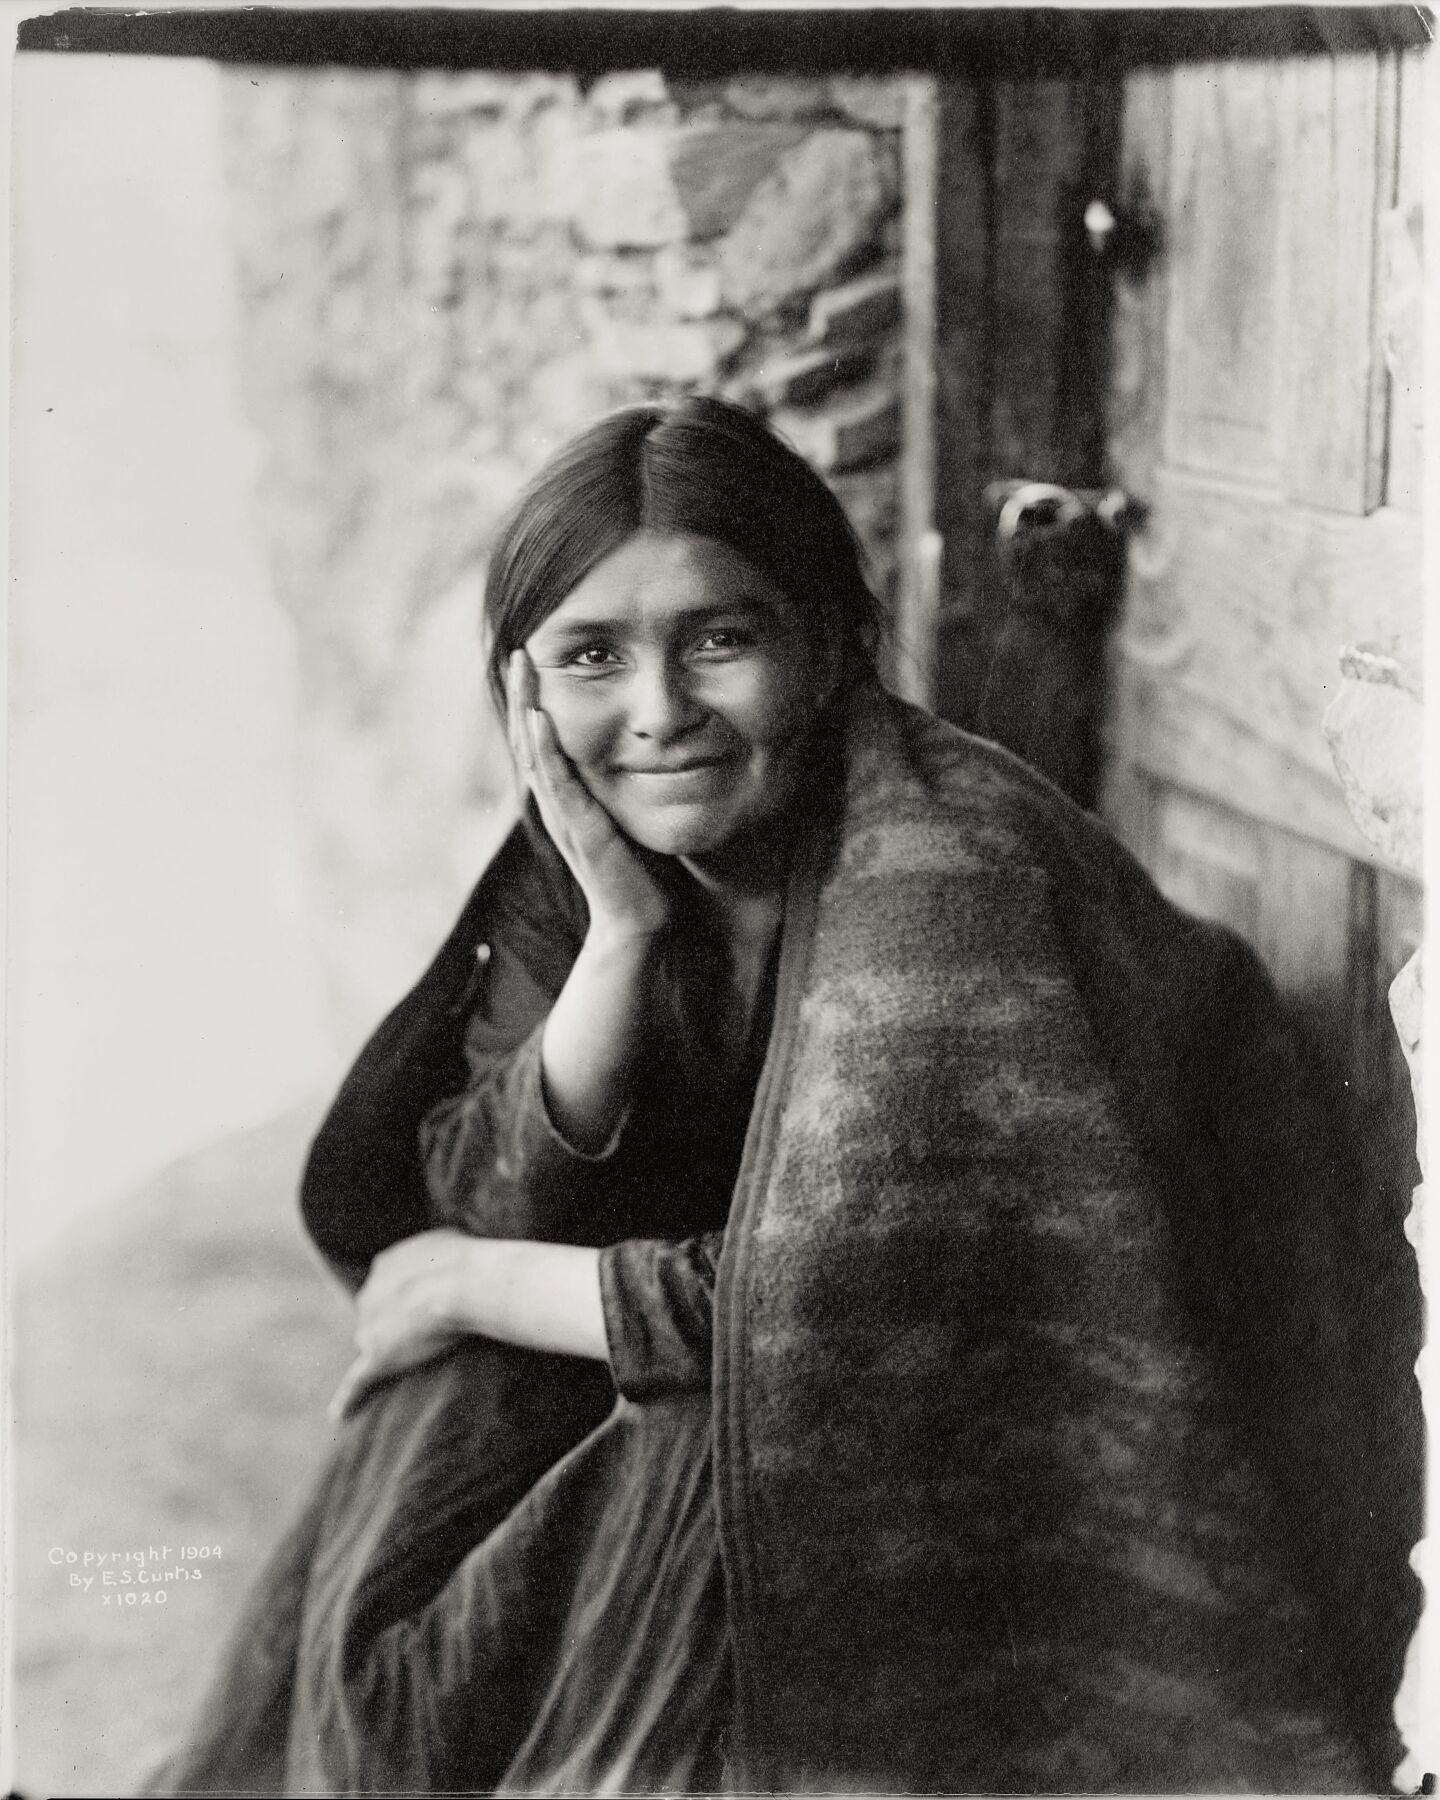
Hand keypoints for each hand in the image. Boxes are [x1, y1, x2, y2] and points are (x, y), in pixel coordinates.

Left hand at [329, 1229, 491, 1420]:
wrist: (462, 1283)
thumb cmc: (465, 1261)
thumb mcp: (447, 1242)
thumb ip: (434, 1252)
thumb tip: (445, 1254)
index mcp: (385, 1265)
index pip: (387, 1287)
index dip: (405, 1299)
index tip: (422, 1306)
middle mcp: (369, 1294)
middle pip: (373, 1317)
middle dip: (392, 1325)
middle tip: (423, 1333)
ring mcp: (370, 1327)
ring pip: (370, 1345)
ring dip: (386, 1353)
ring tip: (410, 1363)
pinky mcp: (377, 1358)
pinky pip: (357, 1382)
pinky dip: (348, 1399)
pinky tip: (339, 1415)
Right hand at [507, 650, 670, 944]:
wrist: (640, 925)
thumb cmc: (640, 873)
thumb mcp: (629, 815)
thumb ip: (625, 786)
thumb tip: (648, 751)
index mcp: (569, 798)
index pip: (545, 740)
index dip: (535, 700)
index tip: (533, 659)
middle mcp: (559, 803)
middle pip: (530, 738)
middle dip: (523, 693)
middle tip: (517, 649)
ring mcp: (565, 817)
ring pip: (536, 753)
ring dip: (526, 707)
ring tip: (521, 667)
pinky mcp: (581, 831)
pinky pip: (559, 784)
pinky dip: (547, 750)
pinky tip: (540, 719)